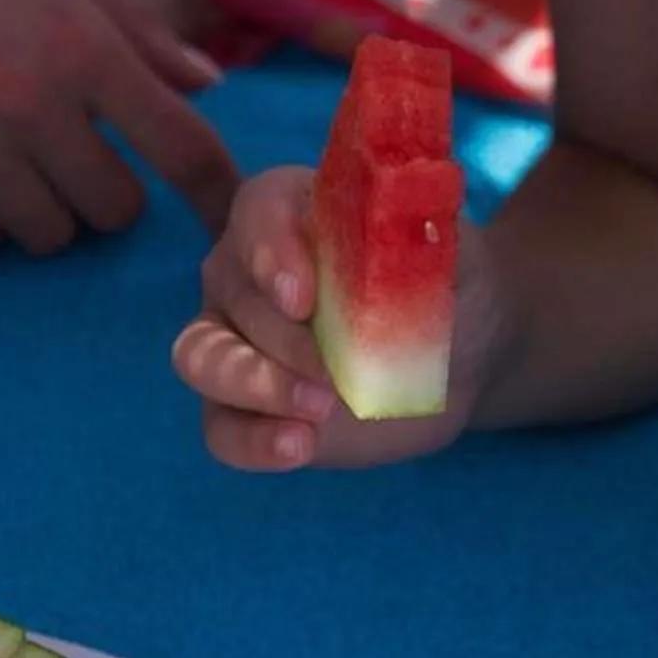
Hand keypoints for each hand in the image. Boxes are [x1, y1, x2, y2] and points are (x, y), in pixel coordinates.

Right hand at [0, 0, 238, 264]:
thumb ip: (131, 26)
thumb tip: (206, 84)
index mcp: (85, 39)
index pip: (183, 148)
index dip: (216, 195)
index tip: (224, 218)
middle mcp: (34, 97)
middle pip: (113, 209)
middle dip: (106, 191)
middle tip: (76, 157)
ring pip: (42, 235)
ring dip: (39, 212)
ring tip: (9, 163)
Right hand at [172, 169, 485, 471]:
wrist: (455, 356)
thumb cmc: (446, 286)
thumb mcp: (450, 254)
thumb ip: (421, 236)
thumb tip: (407, 223)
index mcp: (289, 211)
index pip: (257, 213)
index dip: (271, 252)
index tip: (302, 299)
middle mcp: (244, 269)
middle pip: (234, 296)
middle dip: (283, 341)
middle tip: (335, 374)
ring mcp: (236, 340)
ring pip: (201, 358)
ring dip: (253, 386)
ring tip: (318, 411)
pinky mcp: (247, 406)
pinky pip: (220, 426)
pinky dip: (251, 441)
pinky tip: (298, 447)